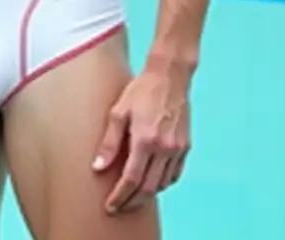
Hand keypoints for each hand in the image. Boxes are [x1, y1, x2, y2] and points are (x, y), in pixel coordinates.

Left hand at [92, 63, 191, 214]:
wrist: (170, 76)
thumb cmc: (141, 90)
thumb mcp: (118, 112)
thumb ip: (109, 142)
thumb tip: (98, 166)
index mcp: (145, 140)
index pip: (132, 179)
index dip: (120, 196)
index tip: (110, 206)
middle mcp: (164, 148)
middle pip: (148, 188)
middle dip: (132, 202)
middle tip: (119, 207)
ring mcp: (178, 149)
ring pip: (162, 184)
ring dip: (147, 195)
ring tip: (132, 198)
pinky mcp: (186, 147)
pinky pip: (174, 175)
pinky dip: (162, 184)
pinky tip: (151, 183)